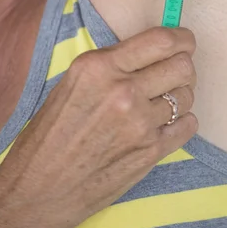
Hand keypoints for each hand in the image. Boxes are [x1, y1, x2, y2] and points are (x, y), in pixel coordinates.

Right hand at [0, 26, 197, 227]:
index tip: (185, 41)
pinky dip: (183, 122)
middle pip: (182, 66)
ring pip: (187, 96)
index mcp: (99, 67)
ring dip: (181, 96)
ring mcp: (139, 124)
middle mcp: (123, 91)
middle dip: (184, 66)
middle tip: (176, 72)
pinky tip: (168, 123)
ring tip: (163, 102)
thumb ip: (111, 65)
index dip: (181, 38)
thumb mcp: (72, 83)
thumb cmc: (49, 134)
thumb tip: (150, 53)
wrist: (38, 189)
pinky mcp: (150, 153)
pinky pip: (188, 126)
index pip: (160, 41)